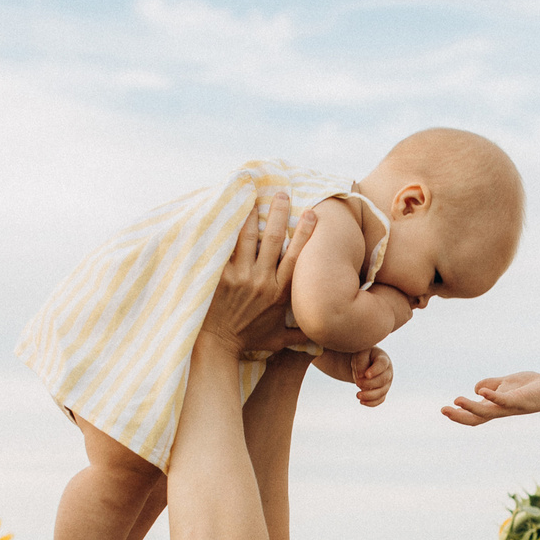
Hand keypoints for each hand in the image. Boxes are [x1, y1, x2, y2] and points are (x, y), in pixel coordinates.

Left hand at [201, 193, 314, 354]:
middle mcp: (262, 280)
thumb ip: (299, 335)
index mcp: (280, 292)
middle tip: (281, 194)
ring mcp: (240, 276)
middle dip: (279, 213)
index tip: (312, 214)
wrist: (218, 345)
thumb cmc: (249, 340)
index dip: (305, 233)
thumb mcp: (278, 339)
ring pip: (248, 237)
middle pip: (274, 239)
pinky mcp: (220, 276)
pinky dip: (227, 229)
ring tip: (253, 196)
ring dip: (252, 214)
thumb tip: (321, 338)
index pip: (296, 256)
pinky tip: (228, 213)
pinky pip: (225, 247)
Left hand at [316, 346, 392, 406]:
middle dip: (369, 384)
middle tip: (357, 383)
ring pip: (382, 392)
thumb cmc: (363, 357)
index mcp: (383, 359)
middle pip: (382, 380)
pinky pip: (380, 400)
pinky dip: (371, 403)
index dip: (375, 370)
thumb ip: (361, 363)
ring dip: (369, 395)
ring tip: (357, 395)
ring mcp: (386, 383)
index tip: (366, 374)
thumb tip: (361, 377)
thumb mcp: (360, 355)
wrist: (366, 363)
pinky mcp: (382, 392)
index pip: (382, 364)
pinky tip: (361, 402)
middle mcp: (388, 372)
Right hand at [440, 370, 539, 426]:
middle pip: (476, 418)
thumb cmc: (531, 387)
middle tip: (443, 410)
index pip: (475, 414)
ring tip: (457, 400)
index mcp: (496, 407)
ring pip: (487, 413)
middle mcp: (501, 411)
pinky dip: (493, 397)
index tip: (445, 409)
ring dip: (471, 408)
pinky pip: (504, 401)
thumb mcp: (506, 383)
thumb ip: (491, 385)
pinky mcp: (519, 401)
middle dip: (459, 416)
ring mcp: (509, 407)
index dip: (460, 414)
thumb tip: (476, 389)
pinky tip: (483, 391)